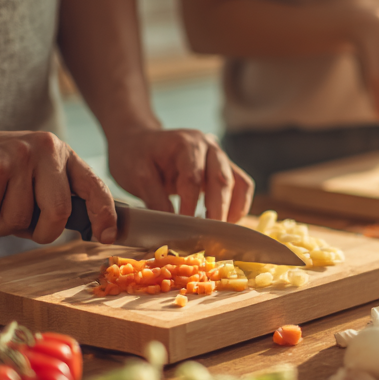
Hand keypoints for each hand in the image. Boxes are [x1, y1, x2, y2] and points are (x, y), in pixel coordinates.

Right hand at [0, 129, 116, 244]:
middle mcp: (46, 150)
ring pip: (20, 219)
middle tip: (22, 226)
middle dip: (41, 233)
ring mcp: (19, 157)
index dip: (103, 215)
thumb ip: (58, 195)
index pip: (94, 187)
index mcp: (62, 154)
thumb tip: (88, 229)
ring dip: (2, 224)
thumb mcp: (35, 175)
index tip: (106, 237)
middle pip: (59, 213)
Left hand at [108, 128, 253, 220]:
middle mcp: (209, 147)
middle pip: (221, 180)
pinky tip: (225, 222)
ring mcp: (220, 157)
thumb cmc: (136, 156)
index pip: (193, 178)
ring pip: (238, 184)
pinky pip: (242, 187)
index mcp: (186, 143)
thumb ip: (155, 200)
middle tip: (209, 237)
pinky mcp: (224, 169)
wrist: (139, 141)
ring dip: (232, 210)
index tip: (185, 229)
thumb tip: (171, 227)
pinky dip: (238, 206)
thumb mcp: (138, 176)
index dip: (190, 205)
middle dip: (217, 212)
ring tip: (219, 233)